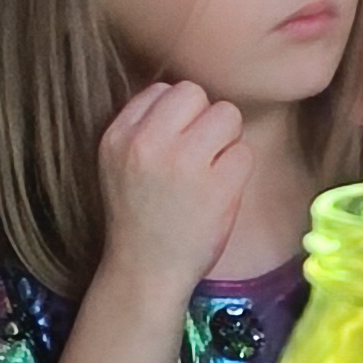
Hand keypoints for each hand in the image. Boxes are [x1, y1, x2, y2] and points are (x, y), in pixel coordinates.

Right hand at [96, 76, 250, 299]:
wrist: (145, 272)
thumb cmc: (139, 217)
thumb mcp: (119, 163)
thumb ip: (144, 127)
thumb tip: (189, 96)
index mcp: (118, 135)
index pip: (162, 89)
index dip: (177, 115)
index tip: (174, 145)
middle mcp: (147, 143)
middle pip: (195, 93)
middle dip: (204, 118)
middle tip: (198, 154)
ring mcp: (183, 163)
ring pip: (227, 115)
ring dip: (226, 141)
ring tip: (209, 172)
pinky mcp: (217, 186)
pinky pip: (244, 152)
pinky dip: (238, 171)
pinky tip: (219, 193)